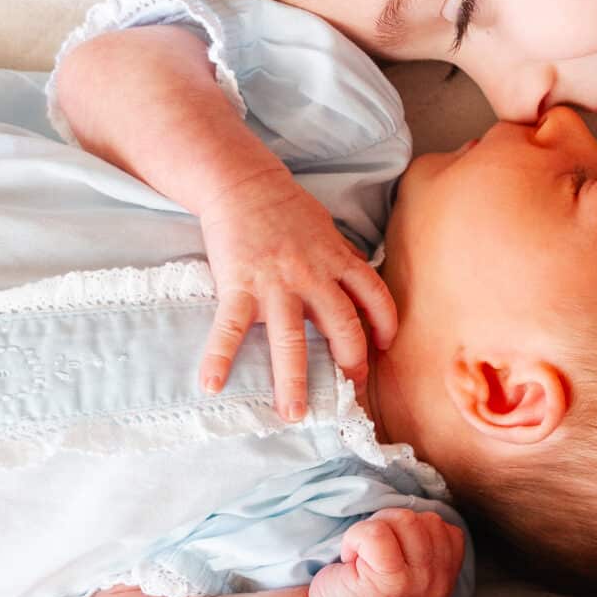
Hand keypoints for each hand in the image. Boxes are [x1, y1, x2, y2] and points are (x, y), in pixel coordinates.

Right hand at [199, 154, 397, 420]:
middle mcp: (313, 276)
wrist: (242, 182)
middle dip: (350, 365)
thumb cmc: (285, 208)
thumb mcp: (325, 231)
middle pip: (343, 328)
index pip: (375, 298)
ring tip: (293, 414)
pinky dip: (219, 357)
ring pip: (291, 341)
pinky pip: (230, 329)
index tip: (383, 349)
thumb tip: (360, 292)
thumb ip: (342, 262)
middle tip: (348, 393)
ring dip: (294, 381)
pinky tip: (211, 384)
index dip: (385, 326)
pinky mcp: (239, 285)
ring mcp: (276, 284)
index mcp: (338, 261)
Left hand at [308, 510, 465, 596]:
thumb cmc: (358, 590)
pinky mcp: (393, 583)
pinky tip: (349, 558)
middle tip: (371, 553)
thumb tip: (417, 513)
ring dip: (373, 530)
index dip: (411, 530)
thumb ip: (421, 547)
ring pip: (405, 520)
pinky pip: (377, 533)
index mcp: (445, 582)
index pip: (447, 530)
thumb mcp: (404, 570)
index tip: (389, 553)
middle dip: (391, 525)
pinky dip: (355, 537)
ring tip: (362, 556)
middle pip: (427, 520)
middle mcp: (439, 586)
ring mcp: (420, 585)